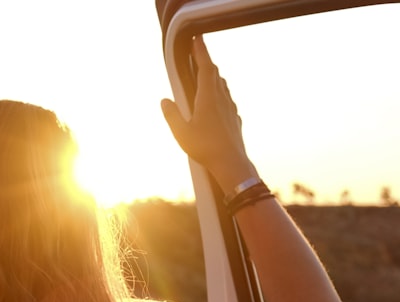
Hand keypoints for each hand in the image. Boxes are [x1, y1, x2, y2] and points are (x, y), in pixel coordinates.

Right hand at [161, 37, 257, 191]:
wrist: (231, 164)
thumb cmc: (206, 149)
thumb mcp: (181, 133)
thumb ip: (171, 115)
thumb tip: (165, 101)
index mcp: (208, 98)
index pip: (206, 67)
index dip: (201, 51)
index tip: (197, 39)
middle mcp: (222, 99)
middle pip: (215, 74)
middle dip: (206, 62)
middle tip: (198, 54)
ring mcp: (230, 109)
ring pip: (223, 86)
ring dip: (214, 77)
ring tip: (206, 75)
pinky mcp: (234, 119)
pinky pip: (227, 100)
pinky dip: (220, 93)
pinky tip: (216, 102)